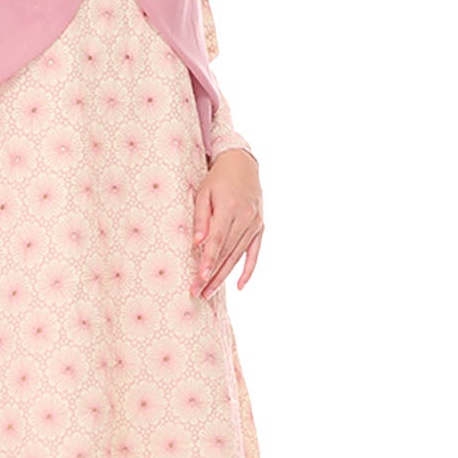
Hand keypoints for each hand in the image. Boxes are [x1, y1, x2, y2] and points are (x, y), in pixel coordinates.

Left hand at [190, 149, 263, 299]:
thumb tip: (197, 243)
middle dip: (212, 274)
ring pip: (238, 256)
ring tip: (209, 292)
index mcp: (230, 207)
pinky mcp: (260, 227)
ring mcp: (255, 223)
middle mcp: (245, 217)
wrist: (242, 164)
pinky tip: (240, 286)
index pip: (217, 240)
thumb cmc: (217, 179)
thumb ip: (200, 218)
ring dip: (224, 276)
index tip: (201, 277)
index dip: (209, 260)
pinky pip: (254, 252)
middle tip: (198, 293)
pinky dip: (248, 270)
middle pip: (227, 252)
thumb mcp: (203, 192)